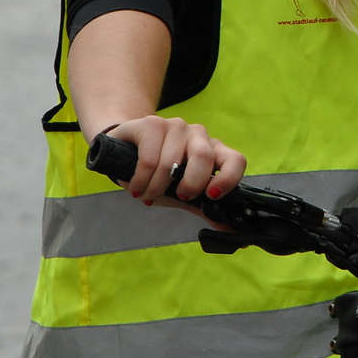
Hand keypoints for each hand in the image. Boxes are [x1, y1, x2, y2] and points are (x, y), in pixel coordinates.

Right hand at [102, 115, 246, 207]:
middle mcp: (198, 135)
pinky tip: (137, 187)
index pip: (235, 160)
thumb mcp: (184, 194)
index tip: (212, 196)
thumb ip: (206, 209)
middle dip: (190, 184)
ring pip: (171, 163)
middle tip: (178, 196)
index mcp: (213, 151)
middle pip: (204, 157)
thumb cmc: (159, 175)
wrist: (123, 151)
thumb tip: (231, 233)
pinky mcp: (152, 124)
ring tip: (147, 195)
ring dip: (155, 188)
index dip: (228, 179)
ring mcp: (176, 126)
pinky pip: (149, 159)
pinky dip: (141, 180)